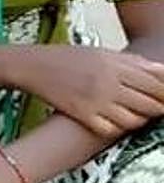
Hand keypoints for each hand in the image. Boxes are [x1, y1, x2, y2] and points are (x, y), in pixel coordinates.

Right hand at [18, 46, 163, 136]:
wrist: (32, 66)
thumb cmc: (68, 58)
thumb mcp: (102, 52)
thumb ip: (133, 63)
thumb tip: (162, 73)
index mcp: (115, 64)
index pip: (157, 83)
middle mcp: (108, 83)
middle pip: (151, 104)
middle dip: (158, 108)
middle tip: (154, 108)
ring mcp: (96, 100)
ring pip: (135, 120)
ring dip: (139, 120)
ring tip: (133, 115)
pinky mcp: (82, 115)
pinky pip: (112, 130)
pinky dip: (117, 128)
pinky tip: (113, 121)